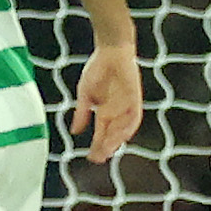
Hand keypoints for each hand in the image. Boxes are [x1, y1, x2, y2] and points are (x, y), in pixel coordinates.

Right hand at [71, 44, 142, 164]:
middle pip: (113, 135)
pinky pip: (134, 116)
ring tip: (108, 150)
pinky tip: (123, 135)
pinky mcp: (135, 98)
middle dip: (106, 147)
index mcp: (104, 112)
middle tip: (99, 159)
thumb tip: (75, 132)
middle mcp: (116, 112)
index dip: (97, 146)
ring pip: (123, 129)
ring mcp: (126, 106)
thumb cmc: (96, 70)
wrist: (110, 52)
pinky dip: (129, 126)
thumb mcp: (85, 94)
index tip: (91, 158)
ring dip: (117, 140)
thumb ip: (81, 113)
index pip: (101, 134)